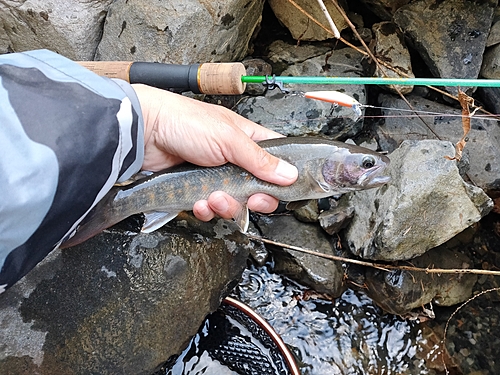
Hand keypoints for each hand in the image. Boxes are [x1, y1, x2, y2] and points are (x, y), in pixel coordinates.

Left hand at [132, 84, 297, 221]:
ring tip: (215, 197)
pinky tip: (199, 202)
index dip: (283, 176)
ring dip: (227, 205)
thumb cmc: (184, 122)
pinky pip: (210, 208)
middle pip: (258, 188)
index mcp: (248, 139)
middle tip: (252, 200)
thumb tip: (289, 173)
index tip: (282, 190)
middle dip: (255, 199)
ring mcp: (216, 175)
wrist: (144, 133)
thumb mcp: (228, 138)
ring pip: (234, 202)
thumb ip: (259, 159)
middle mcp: (235, 158)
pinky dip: (206, 209)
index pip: (277, 159)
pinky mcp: (197, 188)